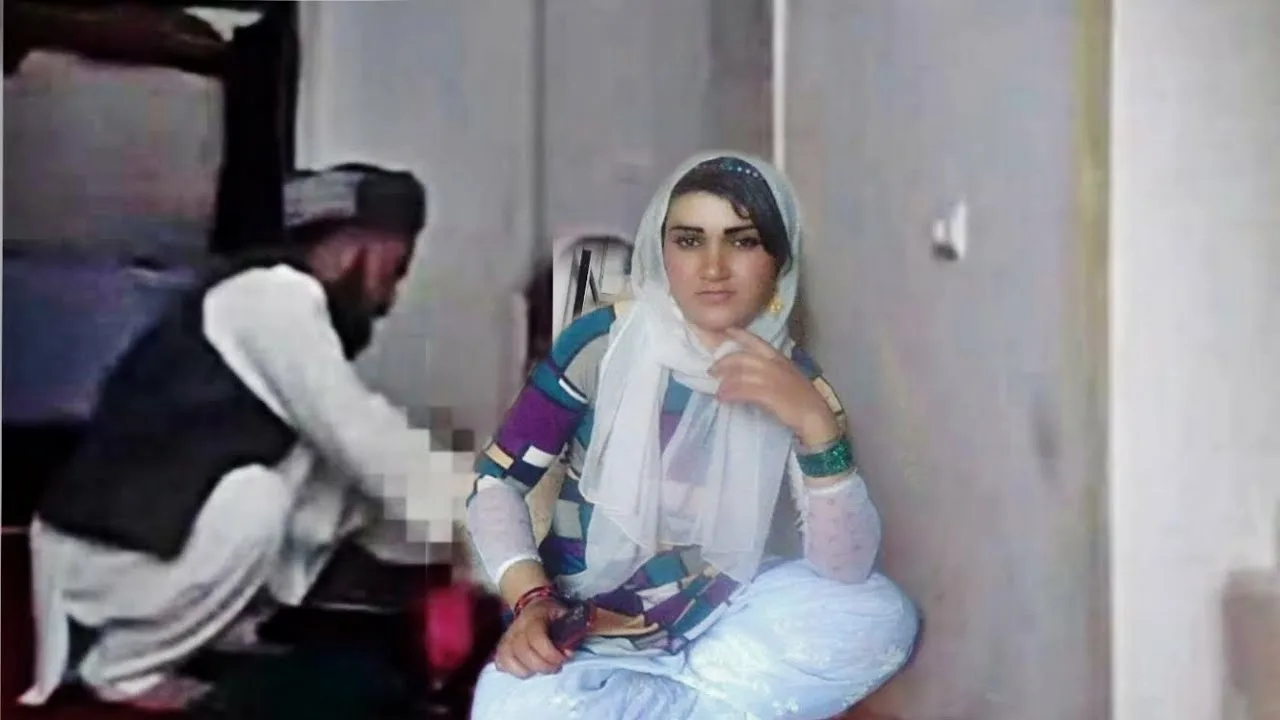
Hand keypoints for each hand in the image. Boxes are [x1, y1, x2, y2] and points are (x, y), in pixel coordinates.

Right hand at [493, 597, 571, 677]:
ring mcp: (506, 638)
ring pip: (510, 660)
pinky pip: (501, 664)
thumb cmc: (552, 614)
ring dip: (529, 670)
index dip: (550, 653)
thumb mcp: (565, 615)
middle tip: (555, 667)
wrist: (534, 607)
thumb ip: (571, 631)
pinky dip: (514, 670)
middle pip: (523, 652)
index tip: (563, 659)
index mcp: (534, 618)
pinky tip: (527, 668)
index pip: (536, 638)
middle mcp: (516, 628)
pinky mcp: (500, 648)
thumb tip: (568, 652)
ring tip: (542, 668)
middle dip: (543, 666)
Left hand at [710, 328, 840, 446]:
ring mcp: (774, 380)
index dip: (742, 335)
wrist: (816, 418)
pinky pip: (745, 391)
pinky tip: (723, 398)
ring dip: (726, 382)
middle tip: (711, 370)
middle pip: (745, 358)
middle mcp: (776, 366)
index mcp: (781, 360)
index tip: (727, 330)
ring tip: (717, 391)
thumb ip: (771, 373)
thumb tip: (748, 374)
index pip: (759, 342)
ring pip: (742, 374)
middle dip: (725, 362)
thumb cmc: (801, 401)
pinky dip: (731, 393)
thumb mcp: (787, 379)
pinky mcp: (771, 395)